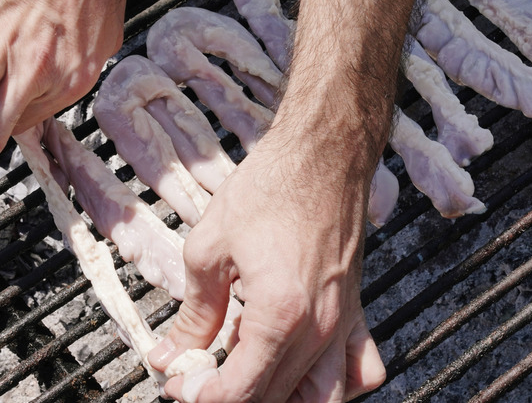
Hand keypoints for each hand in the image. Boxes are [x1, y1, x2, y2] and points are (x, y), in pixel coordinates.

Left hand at [148, 130, 385, 401]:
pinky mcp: (357, 311)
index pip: (240, 390)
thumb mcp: (210, 250)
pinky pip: (360, 371)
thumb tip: (171, 354)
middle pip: (275, 397)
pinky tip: (301, 370)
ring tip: (244, 374)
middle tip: (196, 374)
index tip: (178, 383)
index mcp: (280, 313)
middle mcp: (320, 327)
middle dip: (227, 395)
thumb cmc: (271, 189)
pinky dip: (332, 386)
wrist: (321, 155)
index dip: (200, 394)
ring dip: (278, 398)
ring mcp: (344, 323)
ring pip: (322, 399)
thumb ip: (193, 314)